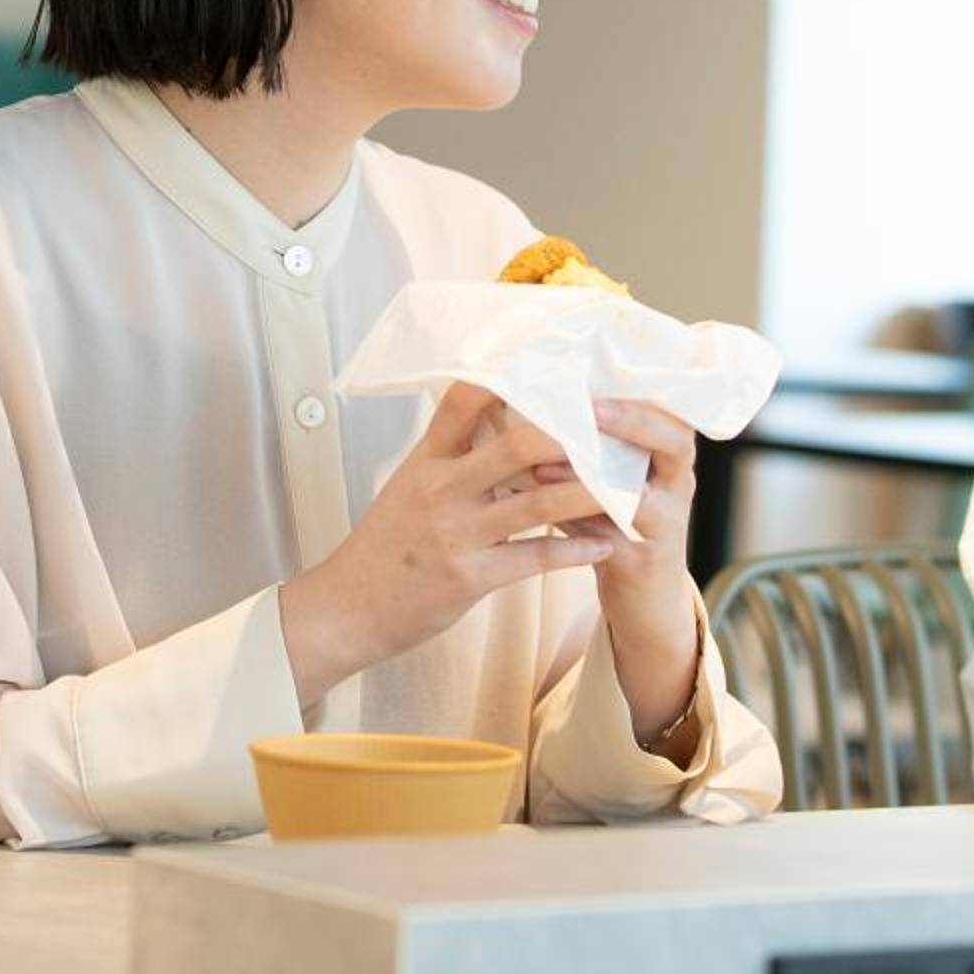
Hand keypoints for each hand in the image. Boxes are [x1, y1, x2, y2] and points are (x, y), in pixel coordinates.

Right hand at [276, 385, 612, 706]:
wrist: (346, 609)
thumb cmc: (384, 547)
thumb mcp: (407, 486)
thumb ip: (449, 455)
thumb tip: (497, 421)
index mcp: (426, 460)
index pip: (464, 400)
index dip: (509, 377)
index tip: (552, 365)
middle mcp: (442, 489)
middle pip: (518, 444)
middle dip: (572, 436)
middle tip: (613, 429)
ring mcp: (457, 533)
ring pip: (539, 503)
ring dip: (589, 494)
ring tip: (627, 488)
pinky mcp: (470, 577)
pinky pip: (536, 558)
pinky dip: (575, 551)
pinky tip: (603, 545)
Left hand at [538, 399, 704, 753]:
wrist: (642, 601)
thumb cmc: (613, 525)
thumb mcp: (605, 477)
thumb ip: (579, 443)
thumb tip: (526, 396)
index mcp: (670, 454)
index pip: (671, 406)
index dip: (638, 387)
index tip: (596, 365)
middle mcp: (678, 484)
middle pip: (675, 439)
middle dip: (630, 420)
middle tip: (588, 406)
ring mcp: (667, 523)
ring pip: (643, 491)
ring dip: (595, 473)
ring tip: (548, 459)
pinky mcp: (644, 560)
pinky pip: (615, 534)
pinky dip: (578, 518)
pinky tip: (545, 505)